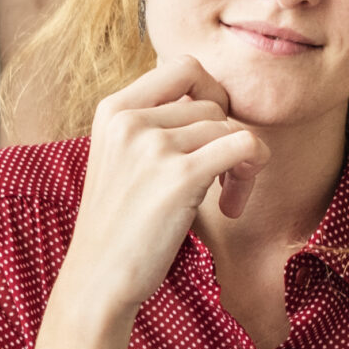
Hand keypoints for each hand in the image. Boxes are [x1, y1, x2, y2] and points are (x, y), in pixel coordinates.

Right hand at [54, 57, 267, 328]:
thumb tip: (211, 99)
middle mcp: (129, 120)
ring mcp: (153, 146)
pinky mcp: (180, 177)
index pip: (184, 67)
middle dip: (228, 140)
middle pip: (212, 104)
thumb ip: (152, 124)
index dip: (210, 96)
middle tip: (222, 183)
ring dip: (241, 166)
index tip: (209, 136)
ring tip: (224, 203)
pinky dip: (251, 172)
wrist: (97, 281)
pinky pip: (244, 147)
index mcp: (113, 109)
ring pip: (230, 128)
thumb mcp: (120, 159)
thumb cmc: (117, 227)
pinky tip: (232, 206)